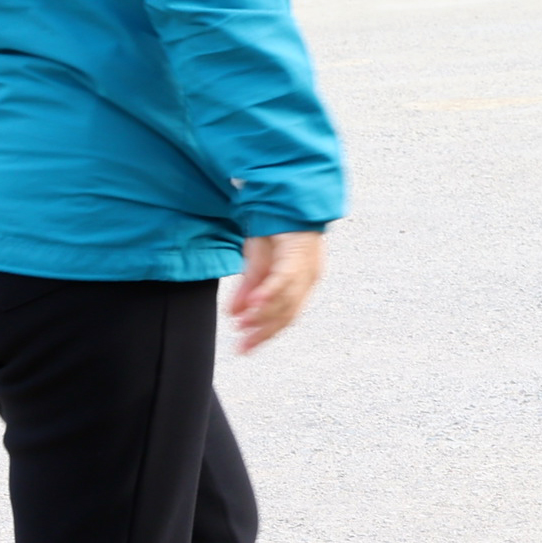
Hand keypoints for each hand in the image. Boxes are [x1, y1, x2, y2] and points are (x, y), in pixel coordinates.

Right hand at [228, 231, 324, 352]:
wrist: (286, 194)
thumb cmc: (276, 225)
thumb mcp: (258, 260)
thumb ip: (248, 287)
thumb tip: (233, 315)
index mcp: (301, 282)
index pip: (285, 316)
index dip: (265, 333)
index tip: (245, 347)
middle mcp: (308, 278)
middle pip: (287, 314)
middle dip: (262, 332)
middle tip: (242, 348)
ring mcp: (306, 267)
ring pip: (285, 301)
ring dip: (261, 317)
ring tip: (242, 328)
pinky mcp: (297, 253)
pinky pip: (283, 280)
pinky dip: (267, 295)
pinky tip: (252, 306)